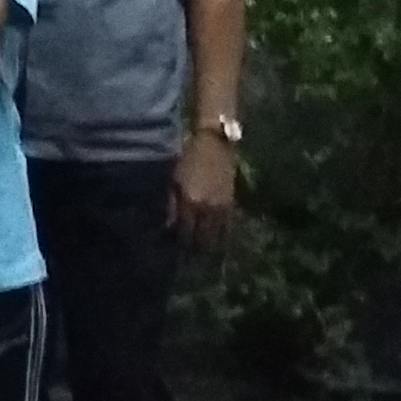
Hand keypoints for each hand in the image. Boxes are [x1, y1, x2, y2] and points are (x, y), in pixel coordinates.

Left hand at [172, 128, 239, 245]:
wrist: (215, 144)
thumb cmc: (189, 158)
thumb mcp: (174, 180)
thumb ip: (172, 205)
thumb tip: (168, 227)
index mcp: (190, 202)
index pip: (185, 231)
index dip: (180, 243)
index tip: (174, 251)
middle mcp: (206, 208)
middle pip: (201, 237)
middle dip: (195, 248)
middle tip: (189, 257)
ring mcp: (221, 206)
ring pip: (216, 234)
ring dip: (210, 245)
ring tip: (204, 255)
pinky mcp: (231, 202)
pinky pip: (227, 225)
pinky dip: (222, 234)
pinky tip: (218, 242)